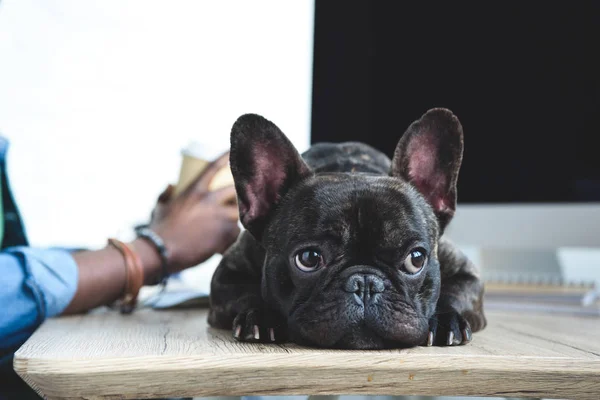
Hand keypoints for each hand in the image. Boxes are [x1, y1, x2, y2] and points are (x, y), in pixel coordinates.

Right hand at [149, 152, 240, 272]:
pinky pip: (236, 232)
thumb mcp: (160, 207)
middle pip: (234, 190)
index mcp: (194, 191)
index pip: (213, 168)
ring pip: (238, 213)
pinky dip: (230, 239)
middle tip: (236, 202)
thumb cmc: (158, 231)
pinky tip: (222, 245)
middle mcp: (209, 200)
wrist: (160, 252)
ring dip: (234, 220)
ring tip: (227, 229)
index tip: (232, 151)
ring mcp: (219, 216)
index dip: (224, 157)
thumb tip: (171, 184)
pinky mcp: (225, 232)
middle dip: (238, 194)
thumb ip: (165, 194)